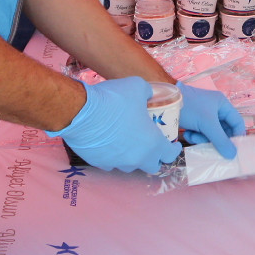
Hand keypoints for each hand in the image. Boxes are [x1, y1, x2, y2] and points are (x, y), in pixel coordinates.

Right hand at [48, 78, 180, 173]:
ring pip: (130, 166)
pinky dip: (114, 155)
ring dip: (133, 157)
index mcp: (151, 143)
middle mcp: (136, 158)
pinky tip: (111, 143)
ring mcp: (117, 163)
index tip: (173, 144)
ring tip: (130, 142)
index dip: (173, 149)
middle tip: (152, 146)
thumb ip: (148, 94)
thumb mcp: (138, 87)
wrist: (80, 112)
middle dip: (154, 158)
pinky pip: (111, 163)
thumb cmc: (114, 100)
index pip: (169, 155)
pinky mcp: (99, 163)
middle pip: (152, 166)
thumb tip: (149, 95)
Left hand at [177, 83, 245, 158]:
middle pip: (223, 131)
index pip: (237, 122)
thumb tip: (233, 155)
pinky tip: (187, 134)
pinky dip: (195, 136)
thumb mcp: (207, 124)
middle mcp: (215, 109)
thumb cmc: (189, 107)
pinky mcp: (194, 122)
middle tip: (212, 148)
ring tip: (194, 137)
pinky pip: (200, 134)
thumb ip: (220, 140)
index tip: (234, 150)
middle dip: (216, 140)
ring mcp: (204, 116)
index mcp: (222, 104)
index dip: (237, 136)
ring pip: (211, 135)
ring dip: (203, 139)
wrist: (165, 103)